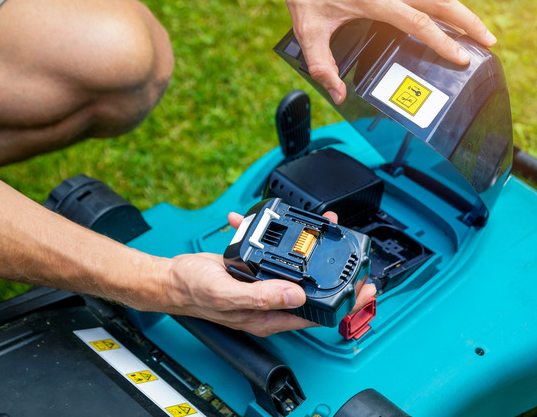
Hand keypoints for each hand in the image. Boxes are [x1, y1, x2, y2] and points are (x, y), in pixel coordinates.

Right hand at [158, 211, 375, 336]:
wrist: (172, 278)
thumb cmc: (194, 292)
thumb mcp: (228, 294)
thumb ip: (263, 296)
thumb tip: (297, 296)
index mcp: (270, 316)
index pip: (317, 314)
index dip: (344, 303)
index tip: (364, 289)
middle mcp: (272, 302)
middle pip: (314, 289)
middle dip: (336, 271)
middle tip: (356, 254)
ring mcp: (266, 285)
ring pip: (299, 267)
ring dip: (311, 246)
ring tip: (325, 226)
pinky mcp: (256, 268)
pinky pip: (275, 252)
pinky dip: (276, 234)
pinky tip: (271, 221)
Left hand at [278, 0, 495, 103]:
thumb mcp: (307, 29)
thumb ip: (321, 64)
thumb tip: (338, 93)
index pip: (420, 23)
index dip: (444, 42)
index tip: (462, 58)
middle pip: (443, 2)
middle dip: (470, 22)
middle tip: (489, 43)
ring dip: (460, 12)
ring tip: (477, 33)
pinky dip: (442, 5)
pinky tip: (446, 20)